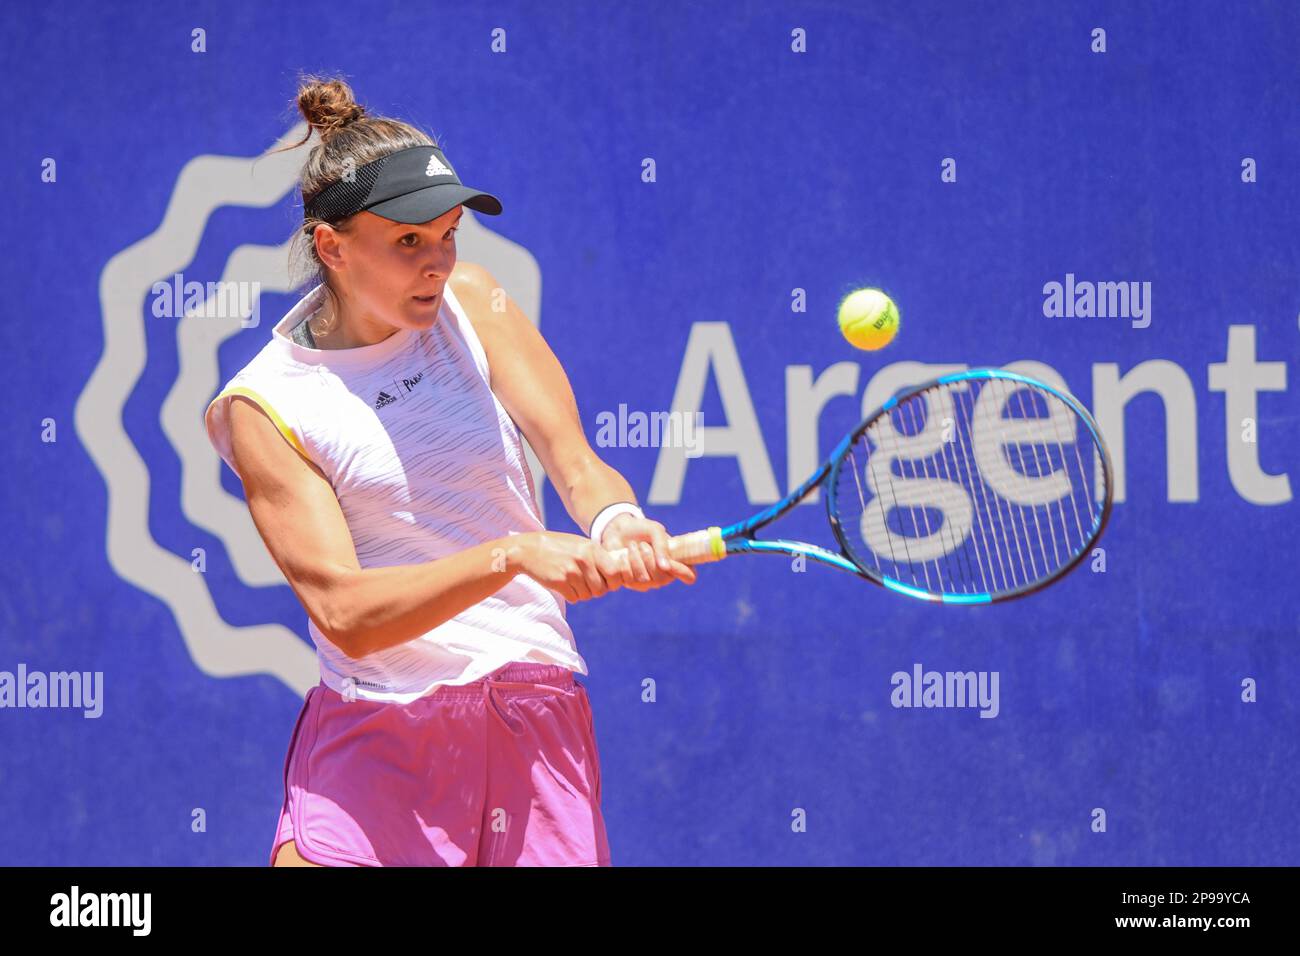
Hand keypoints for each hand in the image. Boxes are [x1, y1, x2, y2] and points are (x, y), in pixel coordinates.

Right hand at [509, 531, 625, 601]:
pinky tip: (564, 585)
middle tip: (587, 584)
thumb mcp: (581, 544)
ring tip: (573, 582)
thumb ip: (598, 556)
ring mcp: (571, 571)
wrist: (529, 549)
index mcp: (592, 549)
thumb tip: (618, 572)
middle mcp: (584, 560)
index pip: (615, 573)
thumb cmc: (559, 547)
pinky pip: (574, 598)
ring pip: (587, 595)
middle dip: (597, 591)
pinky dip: (571, 595)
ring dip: (582, 593)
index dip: (613, 582)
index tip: (606, 582)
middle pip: (602, 589)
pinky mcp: (559, 582)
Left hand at [599, 515, 696, 590]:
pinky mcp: (632, 583)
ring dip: (636, 560)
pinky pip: (630, 581)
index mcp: (676, 561)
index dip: (682, 572)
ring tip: (632, 546)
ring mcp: (648, 581)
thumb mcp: (654, 530)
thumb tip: (665, 566)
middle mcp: (664, 574)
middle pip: (662, 578)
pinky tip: (623, 556)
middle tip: (643, 545)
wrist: (618, 531)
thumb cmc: (641, 529)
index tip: (670, 561)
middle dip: (650, 559)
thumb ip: (662, 546)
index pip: (689, 576)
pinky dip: (625, 565)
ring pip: (645, 580)